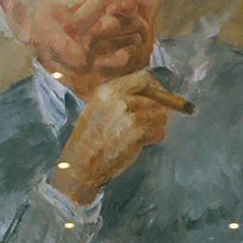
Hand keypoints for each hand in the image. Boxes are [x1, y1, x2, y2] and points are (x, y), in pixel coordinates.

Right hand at [51, 71, 193, 203]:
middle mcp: (119, 99)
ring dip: (158, 125)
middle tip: (157, 120)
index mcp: (108, 90)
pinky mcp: (137, 133)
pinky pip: (158, 132)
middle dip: (161, 109)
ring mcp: (129, 116)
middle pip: (155, 97)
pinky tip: (143, 143)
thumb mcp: (98, 107)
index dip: (155, 87)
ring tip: (146, 134)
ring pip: (160, 115)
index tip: (159, 97)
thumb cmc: (89, 138)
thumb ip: (121, 97)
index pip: (143, 79)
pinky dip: (155, 138)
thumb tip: (151, 94)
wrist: (81, 163)